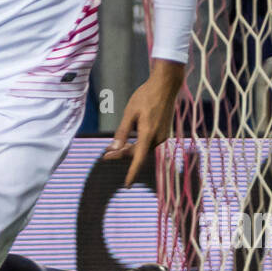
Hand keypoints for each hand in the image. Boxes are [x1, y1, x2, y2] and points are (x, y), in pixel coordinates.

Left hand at [103, 60, 184, 187]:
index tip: (127, 184)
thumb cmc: (146, 96)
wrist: (166, 86)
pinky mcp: (163, 131)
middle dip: (122, 155)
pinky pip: (148, 142)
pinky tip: (128, 141)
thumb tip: (114, 148)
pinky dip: (137, 144)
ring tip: (113, 149)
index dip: (132, 173)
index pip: (138, 159)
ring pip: (143, 148)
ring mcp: (162, 135)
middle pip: (138, 153)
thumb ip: (122, 132)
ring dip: (129, 150)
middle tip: (105, 155)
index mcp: (148, 134)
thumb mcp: (130, 113)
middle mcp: (158, 138)